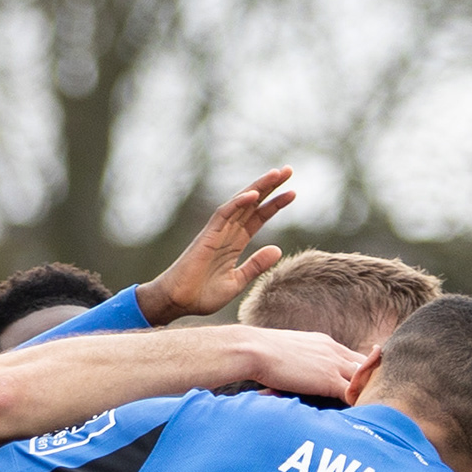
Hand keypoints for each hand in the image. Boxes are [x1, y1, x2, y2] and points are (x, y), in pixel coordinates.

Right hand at [134, 167, 295, 324]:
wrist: (178, 302)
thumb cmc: (201, 295)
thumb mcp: (236, 282)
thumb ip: (256, 266)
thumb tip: (278, 249)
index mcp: (234, 242)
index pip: (258, 217)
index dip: (275, 204)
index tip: (292, 192)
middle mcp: (227, 232)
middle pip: (252, 204)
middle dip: (270, 187)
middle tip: (288, 170)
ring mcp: (217, 232)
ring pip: (240, 203)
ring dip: (258, 187)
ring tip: (277, 174)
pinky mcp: (207, 236)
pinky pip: (223, 214)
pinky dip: (238, 203)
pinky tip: (254, 194)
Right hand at [232, 325, 361, 401]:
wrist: (254, 350)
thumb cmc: (260, 353)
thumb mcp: (288, 351)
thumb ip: (299, 360)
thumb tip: (293, 372)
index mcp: (325, 342)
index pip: (353, 356)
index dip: (359, 371)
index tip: (359, 386)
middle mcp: (334, 351)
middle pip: (366, 366)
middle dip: (370, 382)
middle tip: (371, 400)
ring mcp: (334, 364)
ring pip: (364, 380)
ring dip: (366, 395)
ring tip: (367, 413)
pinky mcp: (329, 380)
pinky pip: (353, 395)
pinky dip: (357, 406)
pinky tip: (355, 418)